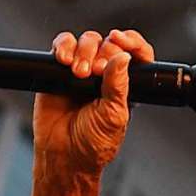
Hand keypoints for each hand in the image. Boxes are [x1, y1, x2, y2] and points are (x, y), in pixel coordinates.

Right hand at [32, 28, 154, 176]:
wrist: (63, 155)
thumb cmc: (92, 142)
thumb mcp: (113, 115)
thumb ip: (118, 86)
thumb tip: (123, 57)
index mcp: (125, 83)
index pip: (136, 53)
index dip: (131, 42)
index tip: (121, 40)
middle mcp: (105, 74)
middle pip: (109, 43)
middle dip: (103, 51)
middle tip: (95, 71)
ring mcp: (82, 70)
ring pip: (87, 40)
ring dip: (84, 50)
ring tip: (78, 73)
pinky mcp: (58, 70)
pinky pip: (63, 45)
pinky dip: (63, 46)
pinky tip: (63, 59)